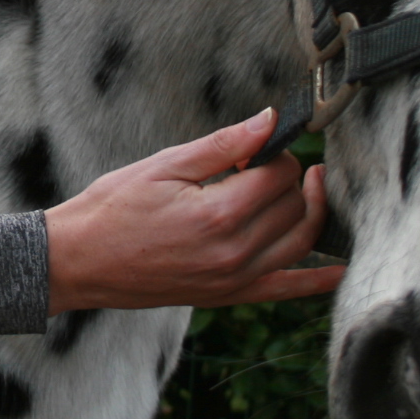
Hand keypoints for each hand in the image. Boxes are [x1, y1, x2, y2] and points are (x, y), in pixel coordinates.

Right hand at [44, 110, 340, 312]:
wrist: (80, 262)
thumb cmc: (113, 209)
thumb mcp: (165, 165)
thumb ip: (224, 146)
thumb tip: (269, 121)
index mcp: (218, 213)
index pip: (278, 174)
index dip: (274, 152)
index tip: (254, 148)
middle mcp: (234, 251)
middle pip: (294, 206)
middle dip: (290, 177)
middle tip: (264, 163)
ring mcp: (234, 279)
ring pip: (300, 241)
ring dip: (312, 211)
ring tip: (310, 186)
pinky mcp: (228, 297)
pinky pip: (286, 290)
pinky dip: (318, 280)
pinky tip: (340, 268)